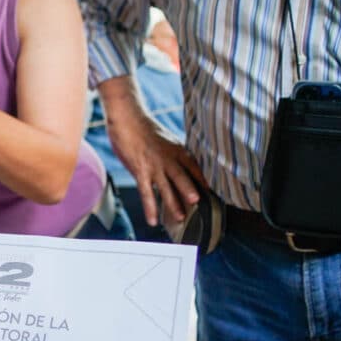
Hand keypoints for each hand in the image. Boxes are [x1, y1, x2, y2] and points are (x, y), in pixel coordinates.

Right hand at [99, 77, 203, 226]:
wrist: (127, 119)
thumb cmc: (144, 129)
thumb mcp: (165, 139)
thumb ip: (173, 153)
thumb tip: (182, 163)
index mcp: (177, 150)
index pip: (194, 166)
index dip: (203, 178)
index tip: (213, 191)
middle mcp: (168, 159)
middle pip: (182, 176)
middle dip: (190, 189)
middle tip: (198, 202)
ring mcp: (154, 166)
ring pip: (166, 187)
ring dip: (173, 202)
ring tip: (181, 217)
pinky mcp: (140, 171)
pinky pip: (146, 193)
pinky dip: (149, 208)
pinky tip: (152, 220)